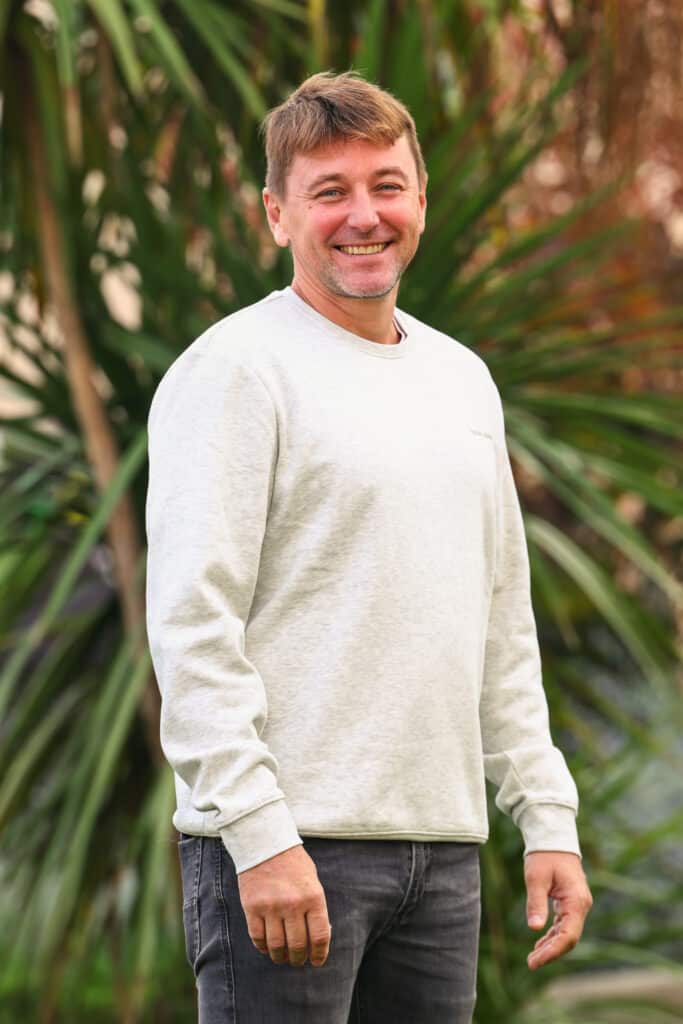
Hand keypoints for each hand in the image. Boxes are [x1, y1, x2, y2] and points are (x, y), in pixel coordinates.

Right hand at [237, 844, 331, 967]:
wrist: (266, 843)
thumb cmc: (294, 864)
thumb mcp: (312, 881)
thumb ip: (315, 908)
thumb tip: (317, 938)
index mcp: (313, 897)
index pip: (320, 936)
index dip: (319, 954)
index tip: (316, 961)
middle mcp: (293, 904)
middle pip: (297, 945)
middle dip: (298, 958)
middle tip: (297, 960)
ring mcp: (271, 906)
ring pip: (277, 946)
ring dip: (280, 957)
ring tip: (282, 957)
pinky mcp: (252, 907)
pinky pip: (257, 937)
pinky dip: (263, 947)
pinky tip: (267, 947)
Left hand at [524, 850, 592, 970]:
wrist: (553, 837)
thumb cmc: (544, 855)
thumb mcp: (536, 877)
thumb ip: (536, 902)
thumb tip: (535, 928)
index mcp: (576, 900)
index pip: (568, 935)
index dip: (552, 951)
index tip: (535, 961)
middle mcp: (581, 905)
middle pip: (569, 938)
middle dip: (551, 952)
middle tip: (531, 963)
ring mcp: (577, 904)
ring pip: (566, 933)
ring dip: (551, 945)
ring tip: (533, 957)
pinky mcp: (570, 902)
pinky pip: (563, 924)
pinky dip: (552, 935)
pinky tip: (540, 943)